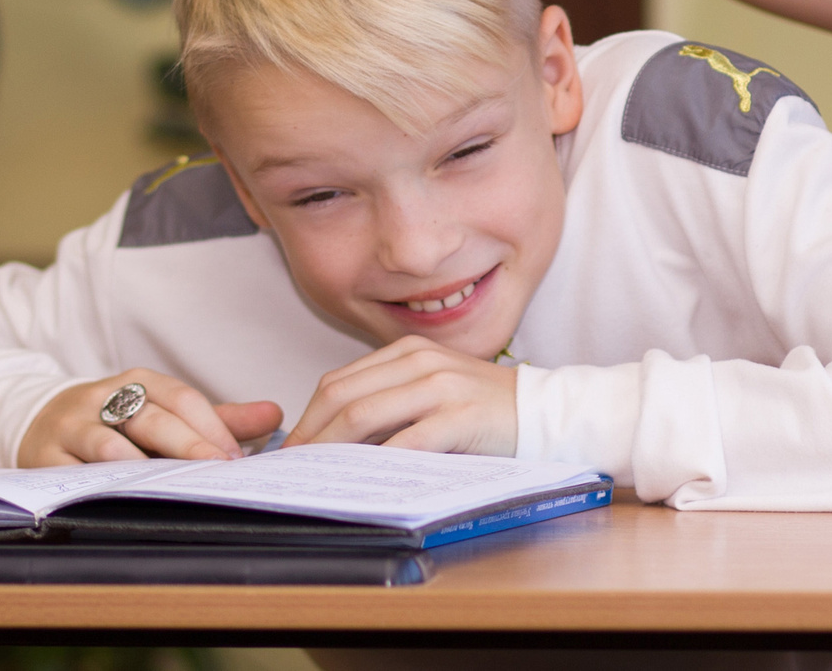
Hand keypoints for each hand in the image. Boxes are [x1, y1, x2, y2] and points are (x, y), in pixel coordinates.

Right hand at [19, 370, 281, 466]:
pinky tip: (120, 496)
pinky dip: (97, 484)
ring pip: (109, 445)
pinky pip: (72, 473)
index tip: (238, 456)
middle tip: (219, 469)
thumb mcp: (164, 413)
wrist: (38, 422)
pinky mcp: (44, 457)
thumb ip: (218, 417)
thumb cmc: (115, 422)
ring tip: (170, 485)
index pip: (182, 398)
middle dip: (187, 445)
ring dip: (141, 467)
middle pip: (151, 419)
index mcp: (139, 382)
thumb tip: (275, 414)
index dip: (212, 426)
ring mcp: (72, 426)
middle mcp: (104, 397)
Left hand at [286, 336, 518, 456]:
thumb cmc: (481, 408)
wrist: (541, 410)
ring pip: (364, 415)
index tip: (291, 450)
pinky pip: (404, 441)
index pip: (339, 382)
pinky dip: (375, 462)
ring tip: (314, 475)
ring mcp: (440, 385)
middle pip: (342, 396)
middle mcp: (420, 360)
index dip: (308, 419)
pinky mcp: (460, 415)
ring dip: (330, 449)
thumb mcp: (431, 388)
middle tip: (291, 468)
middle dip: (309, 436)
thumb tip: (332, 439)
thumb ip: (389, 401)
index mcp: (407, 350)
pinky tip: (361, 480)